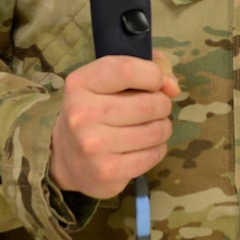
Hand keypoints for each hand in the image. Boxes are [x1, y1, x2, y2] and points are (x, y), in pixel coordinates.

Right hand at [49, 55, 179, 198]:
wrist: (66, 156)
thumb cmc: (96, 108)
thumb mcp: (109, 80)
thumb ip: (147, 68)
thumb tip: (173, 87)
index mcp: (80, 83)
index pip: (127, 71)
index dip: (152, 75)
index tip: (155, 82)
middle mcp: (83, 114)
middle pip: (148, 104)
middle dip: (162, 104)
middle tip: (156, 108)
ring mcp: (94, 146)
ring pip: (156, 131)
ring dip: (163, 127)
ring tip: (151, 126)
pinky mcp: (108, 171)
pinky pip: (153, 155)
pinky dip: (158, 148)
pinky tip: (145, 146)